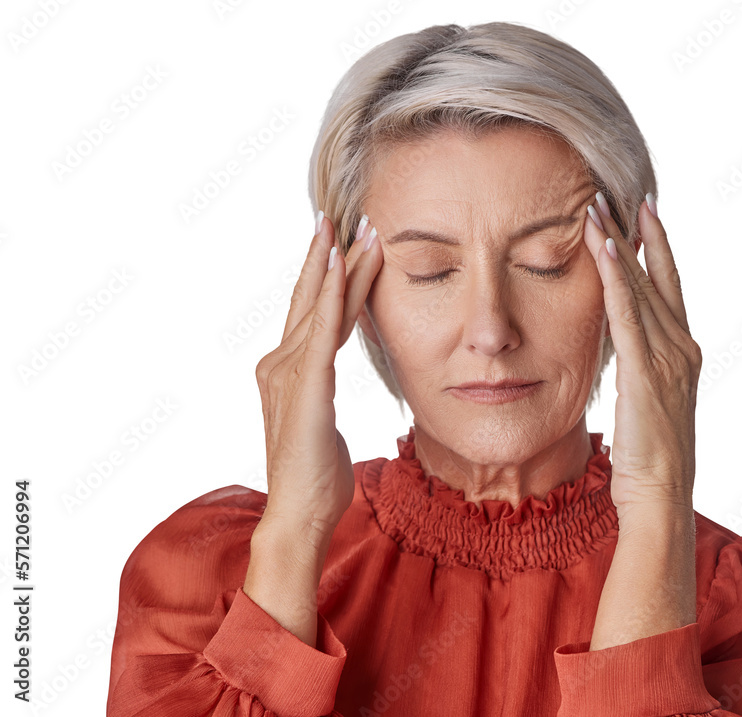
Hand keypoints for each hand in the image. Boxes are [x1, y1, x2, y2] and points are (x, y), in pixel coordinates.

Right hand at [253, 211, 382, 541]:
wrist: (301, 514)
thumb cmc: (316, 477)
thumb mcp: (321, 423)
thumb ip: (319, 394)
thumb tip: (325, 386)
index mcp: (287, 372)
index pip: (315, 314)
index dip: (330, 277)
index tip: (346, 243)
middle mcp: (280, 363)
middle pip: (312, 299)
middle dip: (330, 255)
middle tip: (348, 214)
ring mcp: (288, 372)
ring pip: (320, 306)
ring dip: (340, 264)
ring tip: (357, 227)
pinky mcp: (304, 385)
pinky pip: (321, 331)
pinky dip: (331, 295)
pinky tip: (340, 264)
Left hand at [583, 193, 701, 521]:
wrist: (660, 496)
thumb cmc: (649, 459)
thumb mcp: (647, 403)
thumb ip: (639, 368)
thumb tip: (621, 348)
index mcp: (683, 354)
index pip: (668, 288)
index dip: (656, 248)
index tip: (644, 212)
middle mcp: (682, 348)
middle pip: (655, 278)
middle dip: (635, 234)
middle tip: (617, 194)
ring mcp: (669, 359)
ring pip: (639, 288)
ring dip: (616, 246)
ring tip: (597, 209)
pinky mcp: (648, 373)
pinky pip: (628, 314)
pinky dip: (614, 278)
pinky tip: (602, 249)